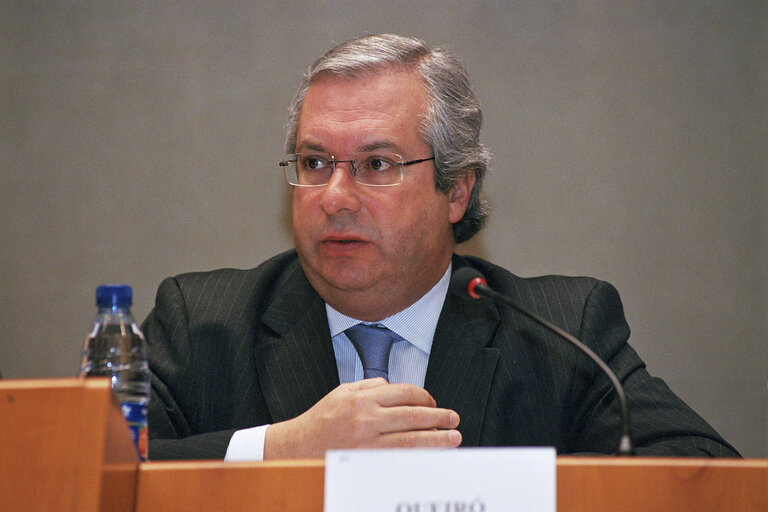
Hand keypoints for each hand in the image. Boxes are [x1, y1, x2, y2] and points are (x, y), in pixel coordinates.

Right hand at [263, 378, 460, 458]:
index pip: (404, 393)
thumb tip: (393, 385)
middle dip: (438, 417)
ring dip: (436, 438)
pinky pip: (399, 458)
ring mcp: (367, 442)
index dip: (425, 397)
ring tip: (452, 438)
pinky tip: (431, 455)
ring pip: (411, 439)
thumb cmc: (320, 420)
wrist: (295, 448)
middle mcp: (366, 418)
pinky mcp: (366, 461)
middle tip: (454, 419)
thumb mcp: (342, 392)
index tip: (434, 404)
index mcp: (362, 397)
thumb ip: (369, 386)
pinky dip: (418, 456)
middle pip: (413, 415)